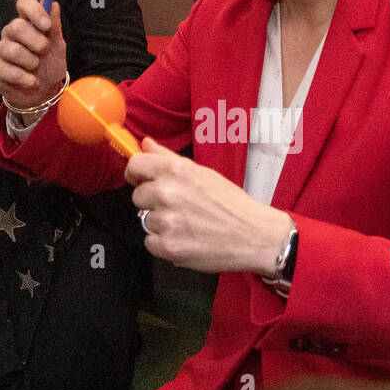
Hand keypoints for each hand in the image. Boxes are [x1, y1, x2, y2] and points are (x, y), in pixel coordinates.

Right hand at [0, 0, 67, 111]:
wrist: (43, 93)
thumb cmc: (49, 67)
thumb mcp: (58, 48)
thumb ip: (55, 28)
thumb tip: (53, 4)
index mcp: (28, 23)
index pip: (24, 3)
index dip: (34, 10)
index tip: (46, 25)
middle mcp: (11, 33)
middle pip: (16, 26)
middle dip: (36, 42)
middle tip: (44, 52)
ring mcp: (0, 48)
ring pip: (12, 50)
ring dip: (31, 62)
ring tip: (36, 69)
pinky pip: (5, 68)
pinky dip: (23, 78)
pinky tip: (31, 81)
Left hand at [126, 138, 294, 274]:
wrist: (254, 236)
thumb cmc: (233, 205)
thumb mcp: (203, 173)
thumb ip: (169, 158)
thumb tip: (146, 144)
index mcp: (176, 170)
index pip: (135, 165)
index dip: (137, 174)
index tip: (141, 180)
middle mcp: (168, 193)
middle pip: (137, 196)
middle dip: (153, 202)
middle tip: (179, 207)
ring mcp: (167, 221)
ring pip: (144, 220)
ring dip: (160, 224)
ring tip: (187, 224)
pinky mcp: (168, 246)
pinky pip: (150, 242)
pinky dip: (164, 243)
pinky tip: (186, 238)